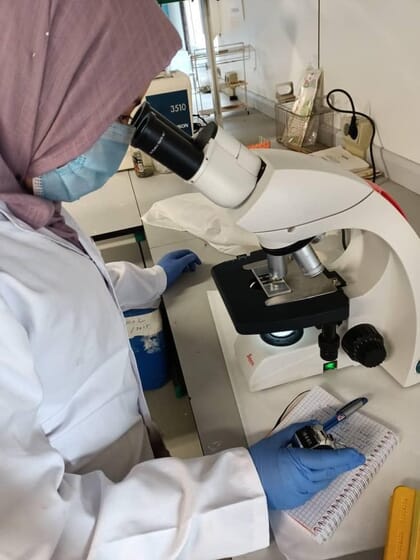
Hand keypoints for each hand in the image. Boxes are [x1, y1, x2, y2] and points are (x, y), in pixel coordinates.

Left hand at [157, 249, 201, 287]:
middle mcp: (170, 257)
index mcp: (174, 254)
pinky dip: (182, 268)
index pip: (187, 252)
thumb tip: (193, 256)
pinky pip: (176, 266)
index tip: (198, 263)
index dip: (194, 257)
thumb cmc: (167, 272)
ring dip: (186, 265)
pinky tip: (181, 273)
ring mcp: (167, 263)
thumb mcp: (180, 263)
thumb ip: (188, 258)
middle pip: (183, 256)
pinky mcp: (166, 269)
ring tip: (189, 271)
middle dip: (191, 261)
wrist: (157, 280)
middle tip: (194, 268)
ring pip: (180, 262)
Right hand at [249, 421, 364, 509]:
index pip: (329, 459)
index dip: (346, 457)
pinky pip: (315, 488)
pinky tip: (315, 472)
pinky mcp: (298, 500)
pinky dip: (319, 479)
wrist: (244, 485)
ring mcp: (303, 492)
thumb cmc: (258, 460)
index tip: (358, 455)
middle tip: (351, 456)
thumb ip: (297, 430)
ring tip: (331, 461)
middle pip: (330, 471)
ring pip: (324, 481)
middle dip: (342, 463)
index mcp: (300, 462)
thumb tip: (314, 424)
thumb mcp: (277, 438)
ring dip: (330, 470)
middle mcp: (305, 480)